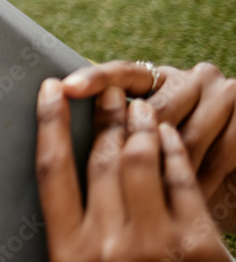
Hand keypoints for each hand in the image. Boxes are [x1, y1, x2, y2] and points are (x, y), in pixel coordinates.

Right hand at [35, 79, 230, 260]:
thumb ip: (76, 237)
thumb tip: (64, 179)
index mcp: (70, 252)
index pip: (52, 171)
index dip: (49, 124)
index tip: (49, 89)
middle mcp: (108, 244)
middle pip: (100, 158)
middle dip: (103, 116)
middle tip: (105, 89)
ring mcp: (155, 244)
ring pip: (140, 160)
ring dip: (139, 125)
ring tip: (138, 106)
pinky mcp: (198, 245)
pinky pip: (181, 180)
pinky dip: (173, 151)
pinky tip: (169, 136)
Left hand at [62, 60, 235, 233]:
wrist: (233, 177)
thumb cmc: (177, 166)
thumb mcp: (144, 141)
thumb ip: (115, 132)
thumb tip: (60, 127)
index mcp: (157, 77)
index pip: (122, 72)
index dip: (94, 78)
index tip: (65, 87)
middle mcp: (191, 76)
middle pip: (154, 109)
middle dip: (135, 145)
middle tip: (114, 182)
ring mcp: (223, 95)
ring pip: (185, 136)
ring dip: (167, 173)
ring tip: (144, 206)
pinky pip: (219, 154)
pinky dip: (201, 180)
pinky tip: (185, 200)